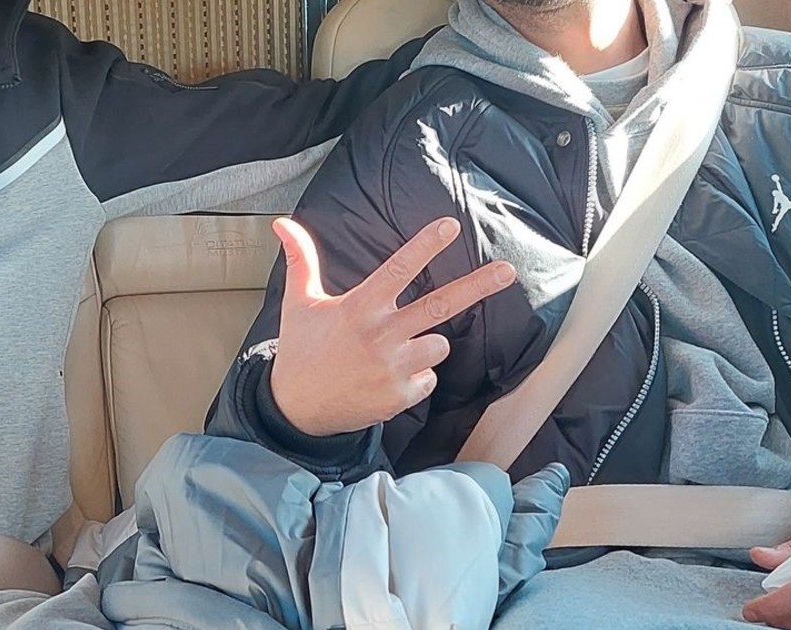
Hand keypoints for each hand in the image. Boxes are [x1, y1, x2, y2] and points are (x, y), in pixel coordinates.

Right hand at [268, 216, 515, 436]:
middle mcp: (380, 334)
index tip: (450, 226)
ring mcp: (393, 366)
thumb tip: (282, 223)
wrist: (297, 409)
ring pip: (438, 344)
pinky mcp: (400, 395)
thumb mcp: (299, 303)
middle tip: (507, 271)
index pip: (398, 268)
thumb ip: (301, 260)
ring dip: (426, 345)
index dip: (425, 245)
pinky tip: (388, 378)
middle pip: (440, 304)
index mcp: (359, 307)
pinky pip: (429, 377)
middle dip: (478, 285)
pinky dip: (416, 376)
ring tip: (393, 353)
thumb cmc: (302, 351)